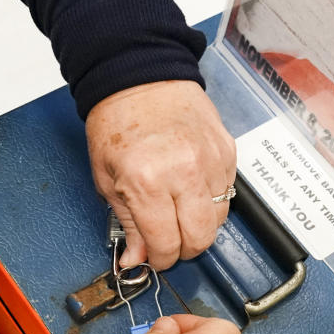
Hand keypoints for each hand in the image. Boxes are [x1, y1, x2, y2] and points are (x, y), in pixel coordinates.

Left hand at [86, 80, 235, 269]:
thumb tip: (138, 259)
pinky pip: (227, 191)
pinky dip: (211, 198)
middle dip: (184, 249)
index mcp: (147, 181)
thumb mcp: (106, 178)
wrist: (140, 75)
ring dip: (200, 224)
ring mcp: (211, 160)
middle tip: (170, 242)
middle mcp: (184, 172)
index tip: (154, 257)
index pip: (166, 243)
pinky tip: (192, 188)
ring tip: (180, 212)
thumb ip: (127, 223)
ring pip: (219, 218)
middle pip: (201, 238)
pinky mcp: (228, 150)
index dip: (159, 259)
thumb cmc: (117, 121)